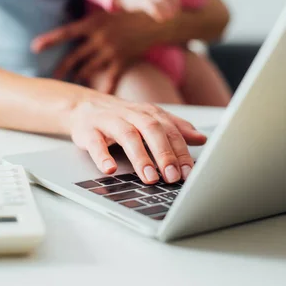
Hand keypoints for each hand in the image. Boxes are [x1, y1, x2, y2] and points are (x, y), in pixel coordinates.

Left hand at [31, 10, 163, 93]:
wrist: (154, 21)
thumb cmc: (126, 17)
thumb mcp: (104, 16)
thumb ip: (88, 27)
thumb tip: (69, 36)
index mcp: (93, 24)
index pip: (66, 33)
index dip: (50, 40)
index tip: (34, 47)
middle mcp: (100, 37)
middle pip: (74, 57)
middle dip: (62, 69)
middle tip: (51, 78)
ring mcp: (111, 50)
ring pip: (89, 69)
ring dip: (79, 78)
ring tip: (71, 85)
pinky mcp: (123, 61)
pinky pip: (110, 80)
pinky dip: (103, 90)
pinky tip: (96, 100)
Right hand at [69, 96, 206, 182]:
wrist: (83, 108)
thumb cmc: (121, 118)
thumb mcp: (150, 120)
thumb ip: (175, 128)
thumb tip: (202, 138)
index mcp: (149, 113)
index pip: (170, 130)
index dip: (181, 151)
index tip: (189, 172)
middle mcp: (131, 114)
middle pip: (151, 130)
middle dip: (164, 153)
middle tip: (172, 177)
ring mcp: (109, 121)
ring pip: (127, 135)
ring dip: (140, 157)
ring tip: (149, 177)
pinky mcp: (88, 131)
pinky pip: (95, 143)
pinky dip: (103, 156)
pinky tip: (110, 170)